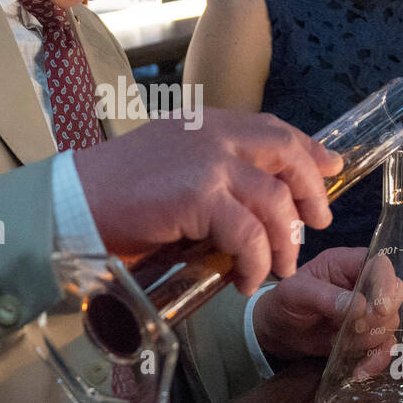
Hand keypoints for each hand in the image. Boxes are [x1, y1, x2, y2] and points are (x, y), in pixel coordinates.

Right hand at [74, 109, 341, 295]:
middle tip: (315, 225)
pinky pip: (248, 235)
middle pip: (286, 155)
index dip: (308, 150)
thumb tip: (248, 200)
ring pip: (274, 202)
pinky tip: (244, 280)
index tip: (331, 168)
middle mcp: (213, 134)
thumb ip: (209, 169)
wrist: (71, 204)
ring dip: (283, 242)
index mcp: (207, 123)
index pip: (273, 130)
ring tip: (276, 269)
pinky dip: (254, 262)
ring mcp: (208, 162)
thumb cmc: (113, 194)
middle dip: (311, 192)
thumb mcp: (170, 164)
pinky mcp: (198, 196)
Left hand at [252, 248, 402, 365]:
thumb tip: (359, 307)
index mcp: (347, 264)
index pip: (380, 265)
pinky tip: (359, 370)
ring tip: (338, 342)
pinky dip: (376, 360)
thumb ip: (324, 296)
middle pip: (394, 294)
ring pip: (390, 323)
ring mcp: (369, 311)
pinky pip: (385, 347)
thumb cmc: (284, 302)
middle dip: (379, 316)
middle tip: (355, 327)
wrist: (279, 332)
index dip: (386, 284)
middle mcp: (364, 284)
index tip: (379, 308)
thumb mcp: (295, 293)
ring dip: (370, 339)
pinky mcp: (368, 336)